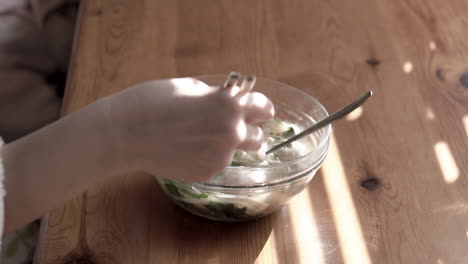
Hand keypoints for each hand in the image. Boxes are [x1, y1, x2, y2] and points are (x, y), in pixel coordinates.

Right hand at [108, 78, 273, 181]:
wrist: (124, 134)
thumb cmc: (152, 102)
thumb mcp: (189, 87)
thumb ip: (216, 96)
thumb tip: (228, 100)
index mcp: (230, 105)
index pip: (264, 107)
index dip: (259, 107)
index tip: (256, 109)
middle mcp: (231, 132)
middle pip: (258, 136)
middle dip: (247, 129)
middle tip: (227, 125)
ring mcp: (220, 157)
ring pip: (234, 151)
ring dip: (224, 144)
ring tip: (195, 137)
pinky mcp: (206, 173)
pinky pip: (215, 163)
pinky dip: (206, 157)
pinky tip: (184, 149)